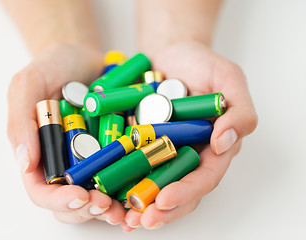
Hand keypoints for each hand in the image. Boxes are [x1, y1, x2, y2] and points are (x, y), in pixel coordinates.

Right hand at [7, 44, 125, 224]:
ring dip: (111, 209)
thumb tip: (25, 163)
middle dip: (88, 209)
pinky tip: (141, 191)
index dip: (58, 200)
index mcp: (40, 155)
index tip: (80, 195)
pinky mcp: (114, 152)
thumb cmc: (53, 67)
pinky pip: (122, 177)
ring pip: (98, 197)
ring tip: (127, 209)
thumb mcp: (28, 84)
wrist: (85, 56)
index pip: (41, 190)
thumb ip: (21, 120)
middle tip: (107, 205)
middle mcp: (65, 163)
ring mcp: (91, 160)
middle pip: (71, 202)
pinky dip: (130, 189)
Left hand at [122, 42, 257, 230]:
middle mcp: (186, 155)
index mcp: (211, 147)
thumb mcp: (227, 78)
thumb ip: (238, 109)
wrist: (167, 53)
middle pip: (176, 190)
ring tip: (122, 218)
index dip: (186, 193)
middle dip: (160, 211)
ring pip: (151, 185)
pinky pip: (128, 166)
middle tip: (140, 221)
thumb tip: (224, 142)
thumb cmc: (199, 64)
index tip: (164, 200)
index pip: (203, 178)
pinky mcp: (137, 144)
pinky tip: (106, 195)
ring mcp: (160, 152)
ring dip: (138, 206)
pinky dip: (119, 183)